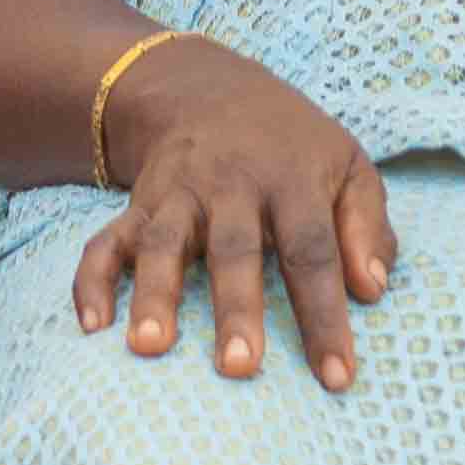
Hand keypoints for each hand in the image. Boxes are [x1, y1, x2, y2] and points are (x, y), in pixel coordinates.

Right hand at [78, 37, 396, 390]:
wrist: (206, 87)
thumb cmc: (292, 145)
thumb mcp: (348, 166)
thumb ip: (368, 227)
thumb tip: (372, 291)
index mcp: (292, 179)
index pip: (313, 251)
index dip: (325, 315)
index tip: (336, 377)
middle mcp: (231, 185)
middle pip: (234, 250)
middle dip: (235, 309)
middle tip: (239, 368)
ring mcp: (177, 195)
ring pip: (163, 244)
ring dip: (155, 295)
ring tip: (149, 347)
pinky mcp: (137, 205)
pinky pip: (106, 242)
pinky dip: (93, 281)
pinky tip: (92, 326)